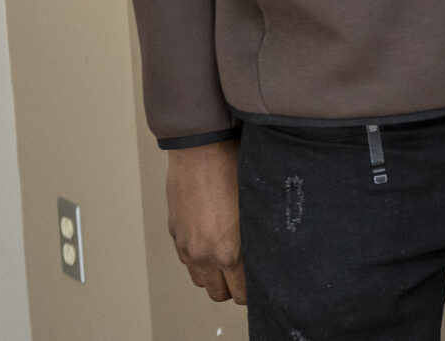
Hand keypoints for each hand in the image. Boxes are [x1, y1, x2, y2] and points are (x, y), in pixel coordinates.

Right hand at [166, 141, 244, 304]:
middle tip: (244, 272)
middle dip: (233, 287)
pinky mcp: (176, 234)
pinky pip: (187, 260)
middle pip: (218, 293)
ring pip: (200, 280)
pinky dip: (199, 258)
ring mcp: (187, 245)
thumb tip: (268, 252)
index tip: (260, 281)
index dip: (253, 290)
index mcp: (228, 251)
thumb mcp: (256, 206)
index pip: (242, 292)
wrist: (201, 150)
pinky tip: (211, 240)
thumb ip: (258, 236)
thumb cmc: (232, 169)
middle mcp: (204, 253)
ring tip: (227, 258)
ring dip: (213, 274)